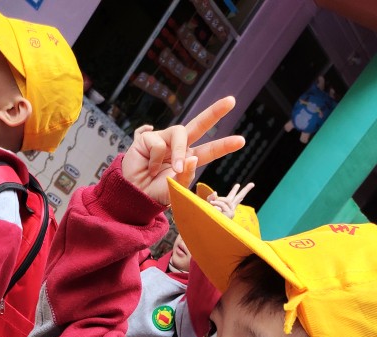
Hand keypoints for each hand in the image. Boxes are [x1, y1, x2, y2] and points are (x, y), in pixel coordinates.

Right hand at [121, 96, 244, 204]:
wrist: (134, 196)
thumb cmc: (155, 193)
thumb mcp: (175, 189)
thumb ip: (186, 176)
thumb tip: (193, 157)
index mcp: (189, 160)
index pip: (209, 150)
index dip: (224, 145)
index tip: (241, 141)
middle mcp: (178, 147)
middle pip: (198, 125)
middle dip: (214, 112)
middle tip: (231, 101)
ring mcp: (163, 140)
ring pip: (179, 133)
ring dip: (178, 152)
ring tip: (169, 170)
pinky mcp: (147, 138)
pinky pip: (158, 142)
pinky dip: (154, 159)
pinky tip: (148, 166)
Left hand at [206, 181, 254, 218]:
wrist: (209, 225)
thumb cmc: (208, 216)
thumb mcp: (208, 204)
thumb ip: (211, 197)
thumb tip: (216, 193)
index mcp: (227, 205)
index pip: (232, 197)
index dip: (235, 191)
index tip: (238, 185)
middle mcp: (231, 208)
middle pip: (239, 197)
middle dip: (246, 190)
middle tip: (252, 184)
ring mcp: (231, 211)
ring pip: (227, 200)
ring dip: (218, 201)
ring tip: (212, 204)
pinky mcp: (230, 214)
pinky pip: (223, 204)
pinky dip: (217, 204)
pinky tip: (214, 208)